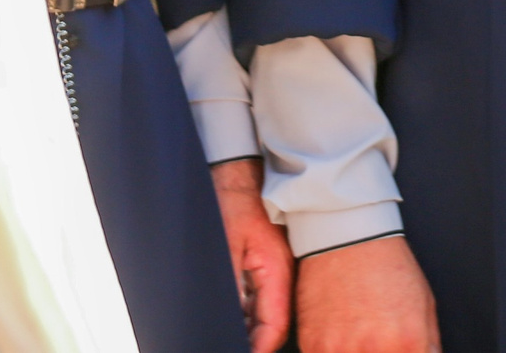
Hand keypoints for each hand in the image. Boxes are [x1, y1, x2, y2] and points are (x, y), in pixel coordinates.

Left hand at [210, 159, 293, 352]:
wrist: (235, 172)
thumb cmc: (231, 200)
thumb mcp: (225, 246)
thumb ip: (229, 288)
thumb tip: (229, 322)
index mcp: (277, 271)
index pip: (275, 327)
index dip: (260, 349)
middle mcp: (280, 273)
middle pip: (273, 323)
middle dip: (255, 342)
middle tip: (230, 345)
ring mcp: (273, 268)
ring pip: (265, 313)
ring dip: (248, 330)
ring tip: (228, 336)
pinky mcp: (263, 263)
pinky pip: (258, 298)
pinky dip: (244, 314)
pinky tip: (230, 319)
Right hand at [296, 235, 441, 352]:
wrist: (349, 238)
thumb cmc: (389, 269)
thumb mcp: (423, 308)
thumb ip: (428, 347)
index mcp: (408, 344)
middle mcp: (374, 350)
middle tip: (375, 344)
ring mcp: (340, 350)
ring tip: (360, 341)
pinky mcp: (314, 345)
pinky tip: (341, 341)